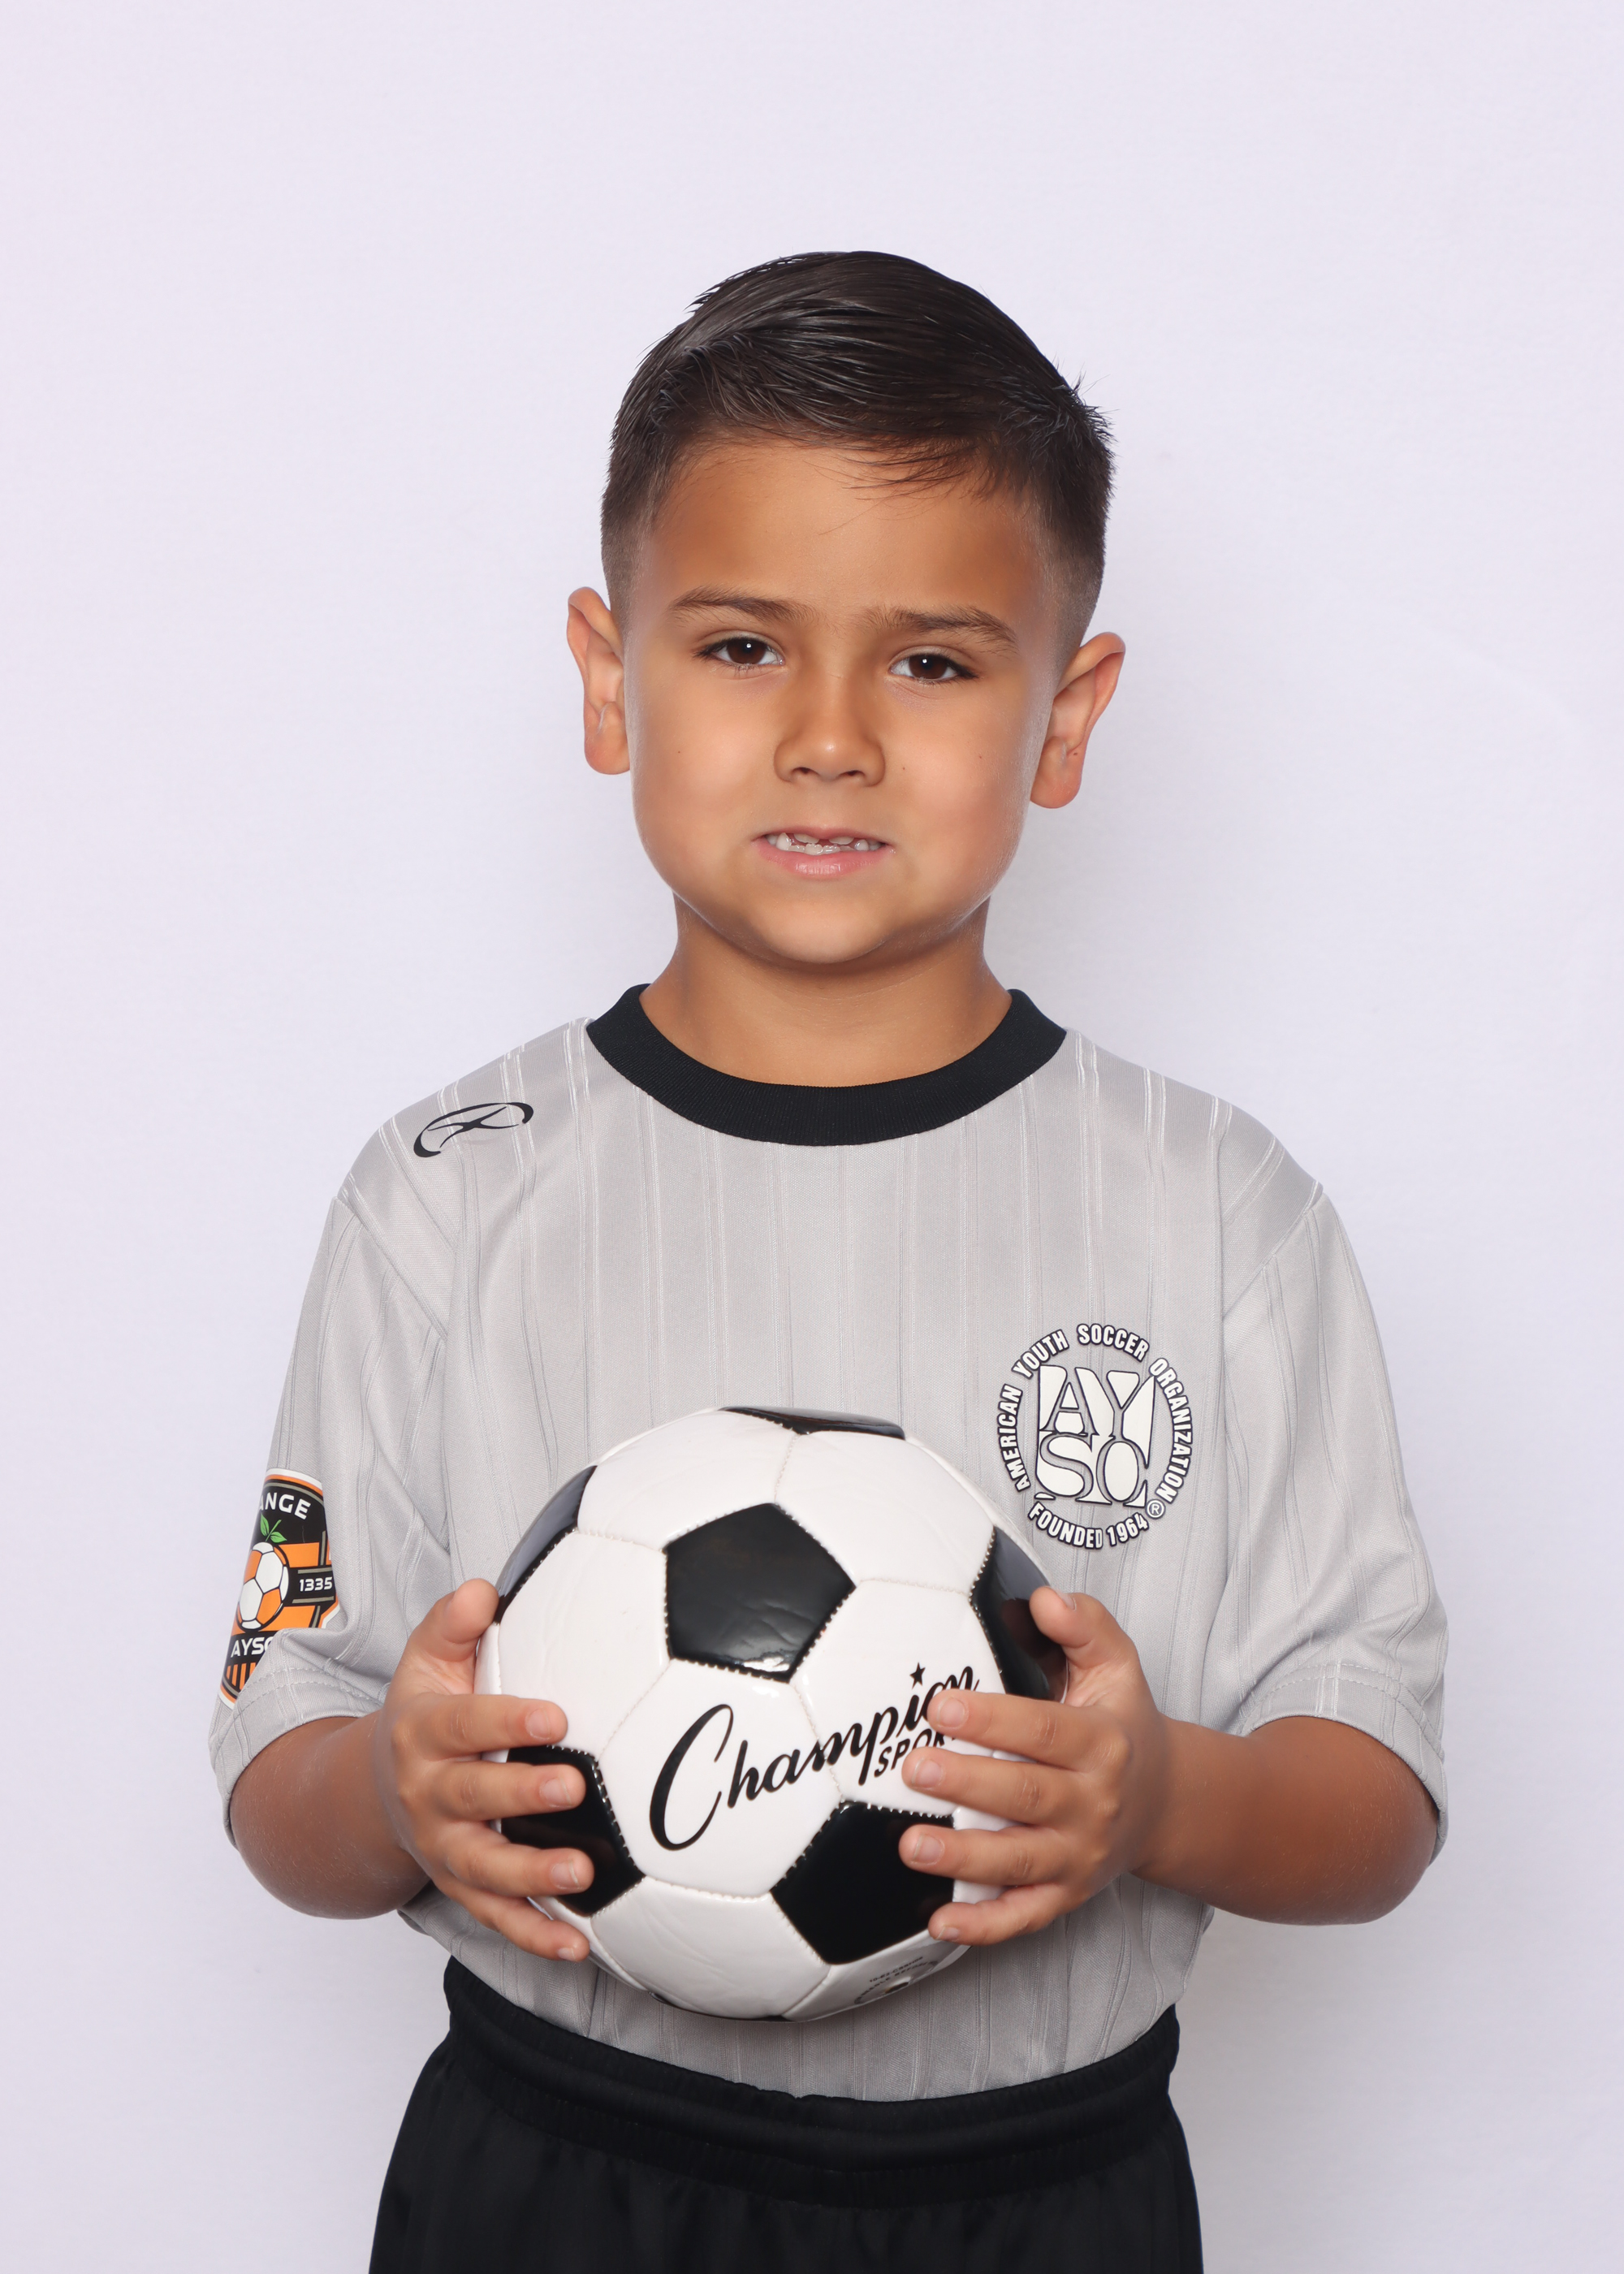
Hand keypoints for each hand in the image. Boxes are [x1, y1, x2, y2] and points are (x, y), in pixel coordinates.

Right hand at [372, 1579, 594, 1961]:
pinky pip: (498, 1918)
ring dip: (532, 1876)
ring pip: (484, 1870)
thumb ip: (451, 1625)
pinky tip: (580, 1945)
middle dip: (522, 1794)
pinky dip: (536, 1936)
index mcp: (422, 1734)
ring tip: (581, 1873)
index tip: (555, 1715)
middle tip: (573, 1785)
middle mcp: (428, 1796)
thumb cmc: (425, 1713)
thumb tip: (480, 1589)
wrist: (377, 1791)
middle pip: (472, 1799)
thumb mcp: (424, 1663)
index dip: (506, 1721)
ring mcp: (444, 1849)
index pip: (463, 1726)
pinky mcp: (462, 1889)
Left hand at [898, 1586, 1170, 1944]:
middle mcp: (1093, 1805)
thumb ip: (1086, 1626)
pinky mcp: (1065, 1894)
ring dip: (964, 1859)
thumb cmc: (1123, 1727)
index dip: (993, 1719)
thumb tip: (1047, 1598)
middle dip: (967, 1785)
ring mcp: (1078, 1856)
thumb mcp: (1117, 1667)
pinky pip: (1024, 1917)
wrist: (1166, 1803)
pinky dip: (984, 1927)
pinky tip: (941, 1922)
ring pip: (1019, 1863)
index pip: (1044, 1732)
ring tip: (912, 1845)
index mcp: (1102, 1744)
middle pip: (1026, 1797)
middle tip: (913, 1769)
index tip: (942, 1707)